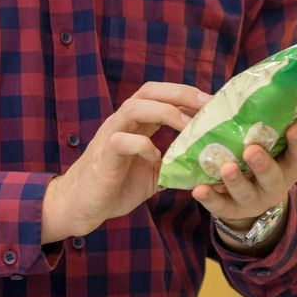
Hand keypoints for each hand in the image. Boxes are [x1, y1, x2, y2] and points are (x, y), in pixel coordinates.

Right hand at [41, 82, 208, 242]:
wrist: (82, 205)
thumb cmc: (117, 186)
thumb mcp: (155, 174)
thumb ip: (176, 164)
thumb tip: (208, 167)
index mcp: (137, 123)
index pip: (163, 95)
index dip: (188, 95)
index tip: (214, 103)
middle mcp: (123, 121)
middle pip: (150, 91)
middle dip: (181, 94)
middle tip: (207, 105)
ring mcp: (111, 134)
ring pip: (135, 107)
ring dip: (166, 112)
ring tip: (188, 126)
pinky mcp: (104, 154)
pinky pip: (122, 140)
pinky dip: (143, 145)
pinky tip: (157, 158)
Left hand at [191, 95, 296, 228]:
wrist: (256, 198)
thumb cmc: (275, 157)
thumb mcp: (292, 141)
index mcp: (292, 164)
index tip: (294, 127)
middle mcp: (275, 183)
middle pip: (272, 177)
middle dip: (263, 165)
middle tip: (252, 150)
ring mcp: (253, 198)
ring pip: (245, 193)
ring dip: (235, 181)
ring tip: (224, 167)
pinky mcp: (230, 208)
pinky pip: (219, 206)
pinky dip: (210, 199)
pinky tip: (199, 188)